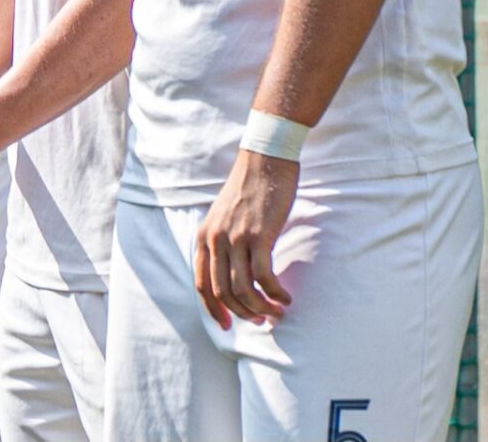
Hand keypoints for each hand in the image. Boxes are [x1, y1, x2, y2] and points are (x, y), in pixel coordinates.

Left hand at [193, 148, 297, 328]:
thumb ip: (224, 243)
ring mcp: (235, 238)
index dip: (214, 310)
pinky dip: (275, 293)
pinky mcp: (258, 235)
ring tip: (278, 312)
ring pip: (243, 289)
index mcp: (204, 237)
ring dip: (261, 307)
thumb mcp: (224, 217)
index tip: (228, 326)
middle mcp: (215, 240)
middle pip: (222, 292)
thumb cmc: (249, 190)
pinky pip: (264, 276)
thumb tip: (235, 275)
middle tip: (262, 320)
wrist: (264, 161)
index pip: (202, 285)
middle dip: (242, 313)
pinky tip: (286, 297)